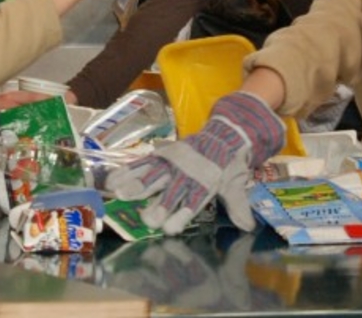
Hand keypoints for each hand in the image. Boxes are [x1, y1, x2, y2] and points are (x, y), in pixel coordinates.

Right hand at [105, 91, 284, 235]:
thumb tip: (248, 227)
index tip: (169, 229)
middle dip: (159, 205)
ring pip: (154, 175)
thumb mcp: (237, 183)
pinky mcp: (163, 155)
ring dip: (137, 185)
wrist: (225, 133)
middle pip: (171, 191)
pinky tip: (113, 179)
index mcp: (205, 183)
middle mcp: (187, 173)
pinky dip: (129, 170)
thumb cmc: (228, 163)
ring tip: (120, 195)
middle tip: (146, 220)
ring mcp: (173, 163)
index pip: (193, 202)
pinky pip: (144, 163)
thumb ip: (239, 205)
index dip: (181, 215)